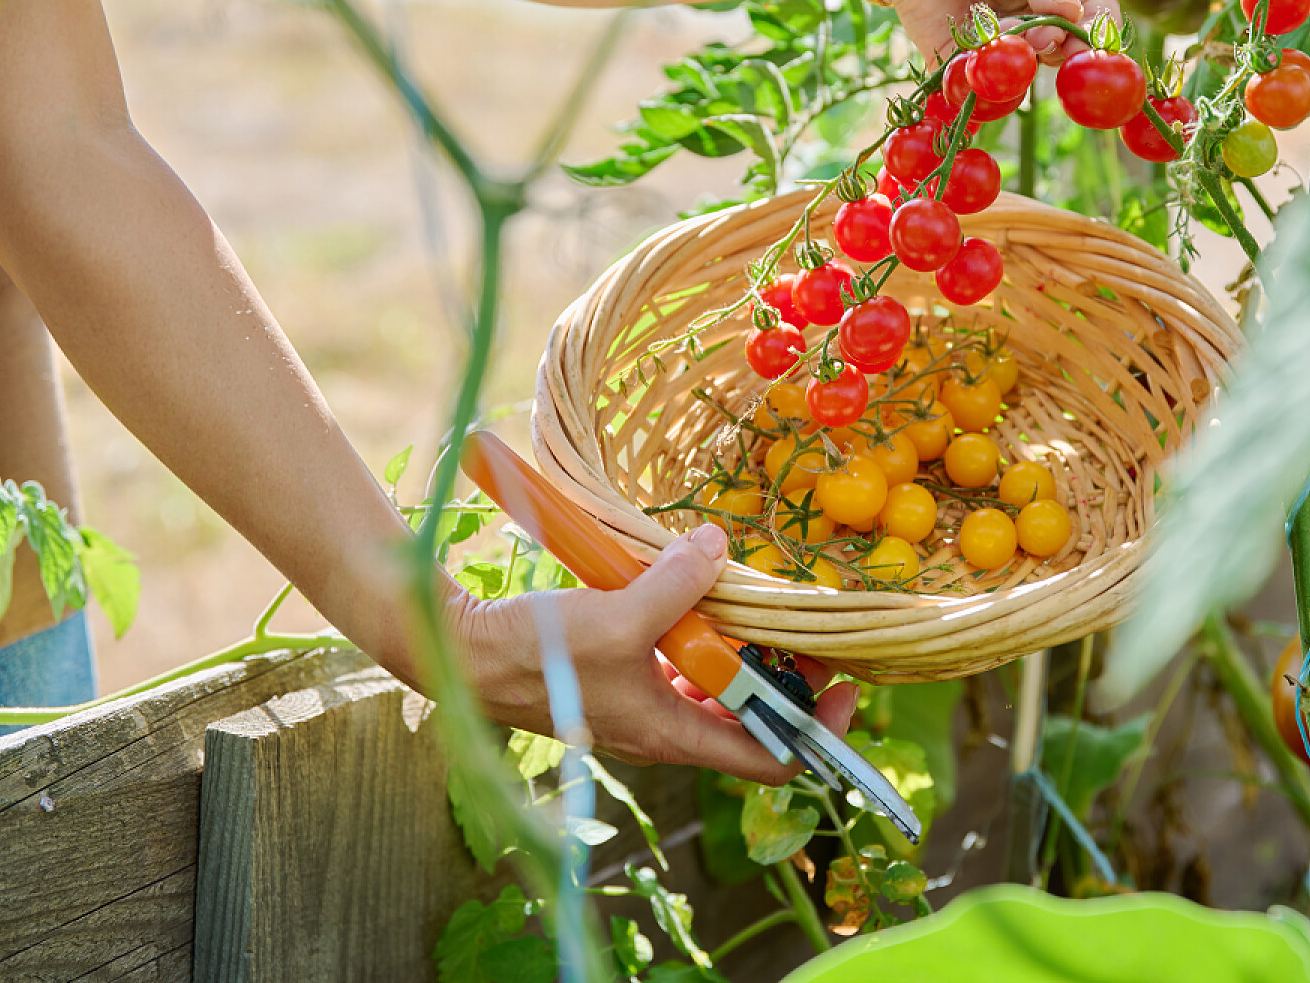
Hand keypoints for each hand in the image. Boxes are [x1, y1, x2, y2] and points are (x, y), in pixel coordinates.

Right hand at [443, 523, 858, 786]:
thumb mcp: (617, 615)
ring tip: (747, 598)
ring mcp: (640, 702)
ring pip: (712, 684)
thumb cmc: (536, 653)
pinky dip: (693, 629)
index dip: (817, 731)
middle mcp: (664, 728)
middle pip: (748, 717)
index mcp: (674, 736)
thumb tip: (718, 549)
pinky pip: (676, 658)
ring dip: (735, 646)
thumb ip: (675, 584)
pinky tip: (687, 588)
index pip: (771, 759)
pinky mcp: (619, 674)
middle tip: (804, 625)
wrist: (463, 652)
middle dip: (783, 674)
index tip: (846, 687)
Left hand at [874, 0, 1119, 67]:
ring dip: (1021, 57)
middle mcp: (1035, 20)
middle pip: (1063, 51)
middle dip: (1059, 48)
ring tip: (1007, 30)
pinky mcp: (959, 57)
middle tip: (1046, 37)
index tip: (1091, 37)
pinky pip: (976, 83)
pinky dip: (982, 75)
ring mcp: (1000, 42)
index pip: (1096, 16)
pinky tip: (980, 52)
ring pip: (1023, 71)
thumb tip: (1071, 11)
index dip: (1098, 30)